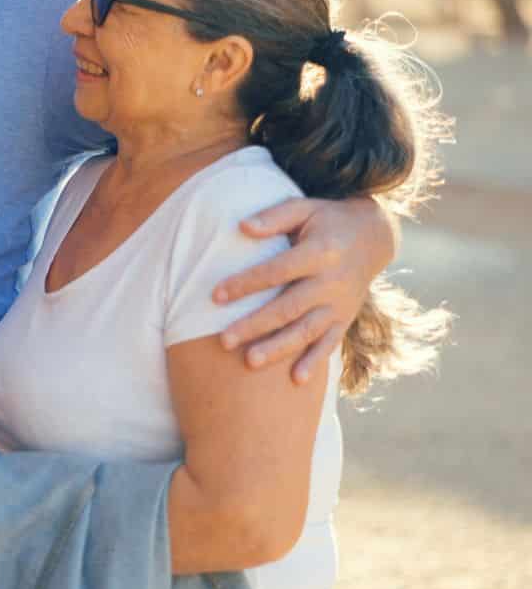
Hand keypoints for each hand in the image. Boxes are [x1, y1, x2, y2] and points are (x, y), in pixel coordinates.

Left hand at [214, 195, 395, 382]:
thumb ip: (274, 216)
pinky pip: (329, 343)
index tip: (215, 296)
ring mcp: (340, 304)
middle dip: (255, 325)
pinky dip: (315, 362)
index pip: (276, 271)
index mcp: (321, 252)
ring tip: (250, 362)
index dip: (246, 284)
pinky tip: (296, 381)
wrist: (373, 237)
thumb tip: (242, 227)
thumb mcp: (304, 208)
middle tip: (223, 341)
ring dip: (278, 348)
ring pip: (306, 331)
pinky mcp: (345, 318)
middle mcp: (332, 282)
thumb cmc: (326, 220)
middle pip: (288, 307)